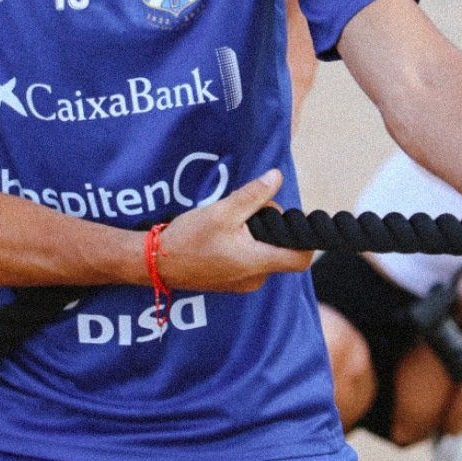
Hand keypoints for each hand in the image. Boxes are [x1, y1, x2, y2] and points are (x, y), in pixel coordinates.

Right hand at [159, 170, 312, 292]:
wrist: (156, 262)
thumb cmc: (188, 238)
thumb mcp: (222, 211)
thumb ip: (253, 195)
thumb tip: (276, 177)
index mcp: (257, 262)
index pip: (301, 259)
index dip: (305, 239)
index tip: (294, 220)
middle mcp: (255, 278)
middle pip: (281, 250)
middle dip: (271, 226)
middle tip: (247, 209)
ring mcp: (243, 283)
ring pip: (264, 253)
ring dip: (256, 234)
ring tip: (231, 221)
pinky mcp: (231, 282)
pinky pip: (250, 261)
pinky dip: (245, 245)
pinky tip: (224, 234)